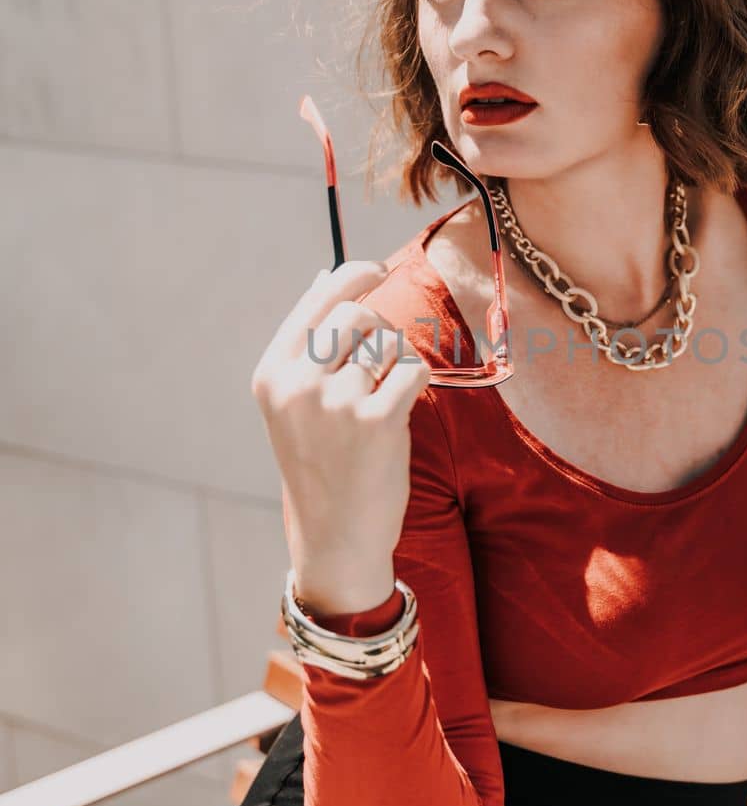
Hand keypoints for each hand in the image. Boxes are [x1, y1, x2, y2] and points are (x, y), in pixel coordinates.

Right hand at [250, 260, 431, 614]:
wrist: (335, 536)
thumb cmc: (321, 464)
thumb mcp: (295, 406)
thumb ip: (308, 345)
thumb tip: (327, 276)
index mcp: (272, 375)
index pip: (317, 301)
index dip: (352, 276)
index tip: (377, 269)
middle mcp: (298, 384)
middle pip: (357, 315)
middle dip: (379, 328)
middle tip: (383, 360)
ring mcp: (336, 403)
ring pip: (388, 342)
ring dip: (397, 362)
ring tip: (384, 399)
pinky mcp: (377, 421)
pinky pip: (413, 370)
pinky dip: (415, 383)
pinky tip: (401, 411)